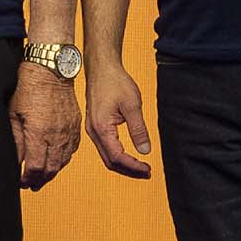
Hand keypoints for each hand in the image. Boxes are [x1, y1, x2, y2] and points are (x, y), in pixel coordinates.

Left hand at [10, 60, 80, 189]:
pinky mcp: (76, 127)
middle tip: (30, 185)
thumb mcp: (14, 115)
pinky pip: (72, 150)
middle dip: (39, 180)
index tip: (21, 182)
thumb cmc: (28, 90)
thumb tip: (15, 161)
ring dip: (52, 173)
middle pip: (50, 169)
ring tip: (42, 178)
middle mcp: (56, 135)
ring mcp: (68, 132)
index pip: (35, 167)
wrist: (51, 72)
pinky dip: (63, 160)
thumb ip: (15, 141)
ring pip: (63, 162)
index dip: (27, 178)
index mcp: (38, 133)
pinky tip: (55, 162)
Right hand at [84, 61, 153, 178]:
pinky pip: (105, 147)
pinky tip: (129, 154)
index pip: (117, 156)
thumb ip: (139, 129)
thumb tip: (145, 150)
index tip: (148, 169)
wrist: (101, 69)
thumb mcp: (132, 105)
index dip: (133, 166)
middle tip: (147, 172)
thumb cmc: (115, 83)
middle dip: (128, 169)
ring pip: (106, 156)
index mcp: (102, 128)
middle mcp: (93, 132)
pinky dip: (118, 155)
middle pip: (110, 161)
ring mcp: (92, 129)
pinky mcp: (95, 126)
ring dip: (123, 164)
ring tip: (140, 166)